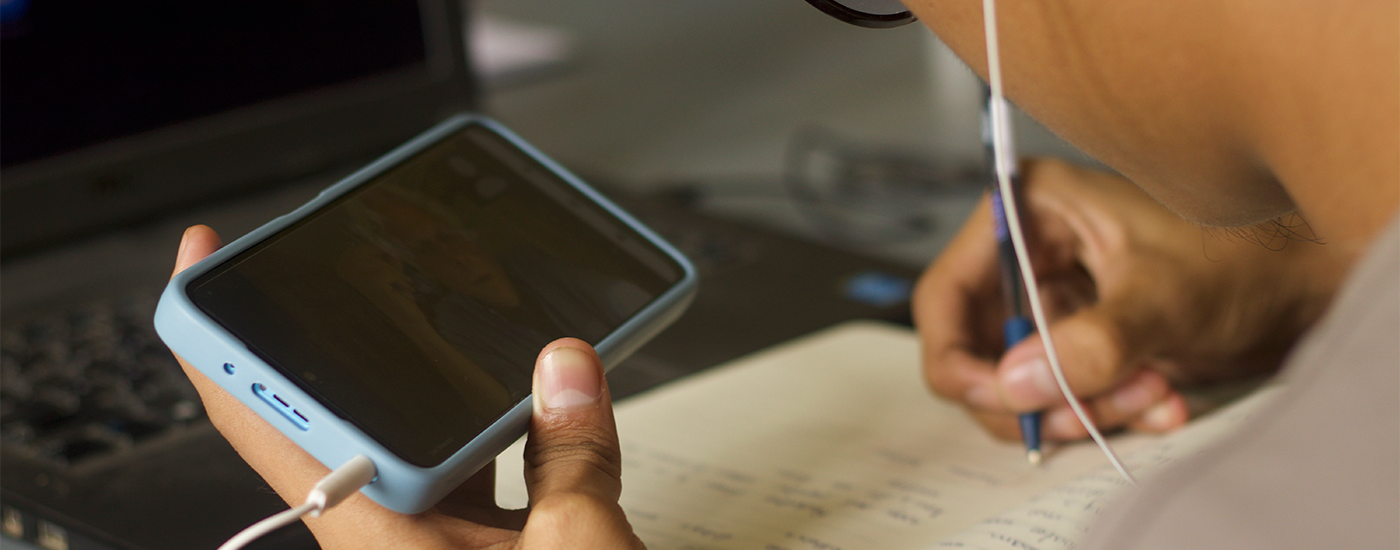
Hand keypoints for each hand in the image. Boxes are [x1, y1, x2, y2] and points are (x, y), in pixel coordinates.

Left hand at [169, 225, 642, 548]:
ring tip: (466, 317)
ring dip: (433, 379)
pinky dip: (497, 423)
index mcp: (376, 529)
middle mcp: (385, 531)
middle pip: (331, 407)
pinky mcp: (468, 544)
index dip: (212, 336)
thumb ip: (573, 452)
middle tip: (354, 263)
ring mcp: (425, 536)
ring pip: (407, 432)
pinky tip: (536, 395)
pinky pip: (465, 462)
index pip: (259, 416)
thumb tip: (567, 366)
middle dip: (339, 333)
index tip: (206, 263)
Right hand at [913, 159, 1343, 441]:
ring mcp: (1049, 302)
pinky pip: (1056, 394)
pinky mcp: (1073, 338)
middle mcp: (1027, 255)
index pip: (946, 293)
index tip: (993, 395)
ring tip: (1148, 395)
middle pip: (977, 350)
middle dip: (1036, 391)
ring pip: (1018, 382)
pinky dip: (1100, 410)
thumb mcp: (1162, 300)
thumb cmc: (1241, 260)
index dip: (955, 355)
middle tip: (1085, 411)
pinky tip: (1156, 399)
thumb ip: (1089, 344)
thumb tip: (1016, 383)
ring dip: (1079, 406)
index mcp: (1028, 211)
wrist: (1297, 289)